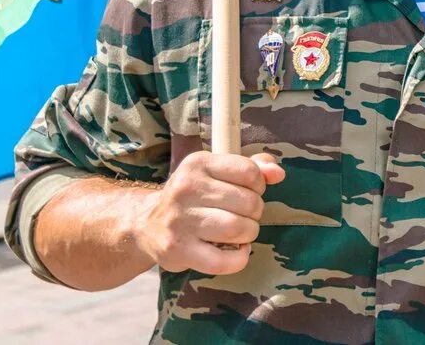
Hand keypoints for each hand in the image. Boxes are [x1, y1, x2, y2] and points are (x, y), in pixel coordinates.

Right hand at [134, 151, 284, 275]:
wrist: (146, 225)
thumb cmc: (194, 197)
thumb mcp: (217, 173)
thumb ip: (252, 167)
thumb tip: (278, 173)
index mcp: (198, 164)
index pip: (249, 172)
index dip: (258, 186)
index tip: (248, 193)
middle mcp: (186, 189)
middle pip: (248, 202)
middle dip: (255, 212)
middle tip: (244, 216)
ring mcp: (180, 220)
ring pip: (238, 228)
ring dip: (249, 233)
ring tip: (241, 233)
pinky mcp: (177, 250)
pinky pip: (222, 260)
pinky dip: (238, 259)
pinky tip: (236, 252)